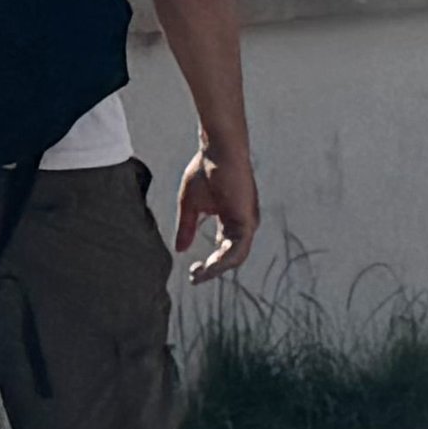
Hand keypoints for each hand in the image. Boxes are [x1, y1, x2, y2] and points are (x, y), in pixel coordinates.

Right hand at [173, 138, 258, 280]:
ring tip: (200, 274)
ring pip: (236, 257)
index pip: (224, 251)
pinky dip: (225, 259)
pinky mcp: (247, 219)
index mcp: (231, 222)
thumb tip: (179, 250)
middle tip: (194, 278)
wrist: (217, 150)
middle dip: (212, 271)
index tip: (192, 273)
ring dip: (217, 269)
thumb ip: (186, 228)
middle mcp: (242, 225)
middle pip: (231, 258)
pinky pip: (239, 248)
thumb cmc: (205, 170)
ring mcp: (247, 223)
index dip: (209, 264)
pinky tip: (210, 265)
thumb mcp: (190, 205)